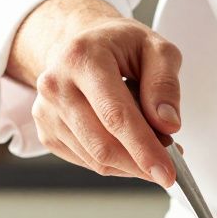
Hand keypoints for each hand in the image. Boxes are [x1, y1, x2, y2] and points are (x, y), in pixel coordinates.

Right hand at [8, 0, 180, 184]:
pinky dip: (116, 162)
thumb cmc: (119, 46)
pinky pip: (88, 162)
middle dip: (141, 163)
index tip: (167, 173)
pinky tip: (127, 143)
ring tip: (151, 142)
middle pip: (103, 145)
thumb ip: (165, 85)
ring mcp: (46, 111)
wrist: (81, 44)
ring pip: (96, 160)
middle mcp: (56, 85)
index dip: (144, 149)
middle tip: (170, 162)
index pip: (115, 115)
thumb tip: (167, 124)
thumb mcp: (156, 50)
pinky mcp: (46, 131)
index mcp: (83, 58)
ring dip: (131, 163)